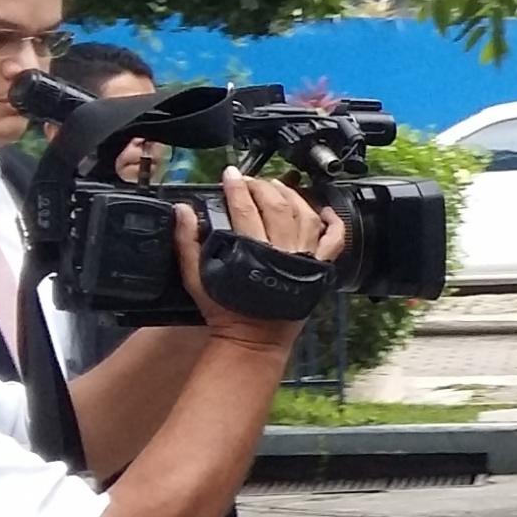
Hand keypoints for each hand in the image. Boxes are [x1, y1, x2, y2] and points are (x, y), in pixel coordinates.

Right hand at [175, 167, 348, 344]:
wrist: (254, 341)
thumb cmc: (227, 312)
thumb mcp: (197, 277)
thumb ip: (187, 242)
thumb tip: (182, 210)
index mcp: (252, 253)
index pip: (245, 208)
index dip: (237, 187)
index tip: (230, 175)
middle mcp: (282, 253)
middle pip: (277, 206)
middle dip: (262, 186)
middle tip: (250, 181)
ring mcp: (304, 260)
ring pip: (306, 216)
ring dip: (293, 195)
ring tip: (279, 187)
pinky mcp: (319, 270)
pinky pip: (334, 242)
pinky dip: (334, 223)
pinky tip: (324, 210)